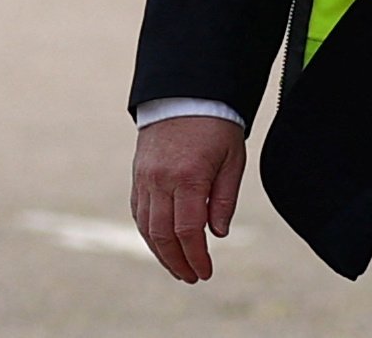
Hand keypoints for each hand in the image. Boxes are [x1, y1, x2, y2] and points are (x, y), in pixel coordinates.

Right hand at [131, 115, 245, 281]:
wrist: (186, 93)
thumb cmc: (217, 125)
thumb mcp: (233, 159)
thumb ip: (225, 198)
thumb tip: (218, 234)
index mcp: (188, 176)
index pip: (188, 230)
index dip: (196, 256)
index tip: (205, 273)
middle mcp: (160, 180)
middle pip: (163, 235)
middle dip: (177, 262)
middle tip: (192, 278)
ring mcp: (144, 178)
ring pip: (147, 227)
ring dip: (161, 252)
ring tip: (178, 268)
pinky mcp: (137, 176)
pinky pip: (139, 212)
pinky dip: (149, 233)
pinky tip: (161, 244)